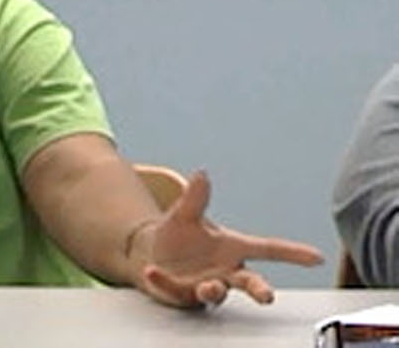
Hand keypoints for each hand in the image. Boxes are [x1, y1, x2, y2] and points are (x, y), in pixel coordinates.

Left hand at [133, 170, 324, 307]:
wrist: (152, 253)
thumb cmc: (179, 236)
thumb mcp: (184, 214)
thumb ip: (195, 198)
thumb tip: (201, 174)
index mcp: (233, 248)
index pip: (268, 249)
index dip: (293, 254)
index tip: (318, 258)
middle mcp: (225, 271)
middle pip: (248, 281)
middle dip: (258, 289)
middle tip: (267, 296)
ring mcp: (206, 285)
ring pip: (216, 291)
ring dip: (212, 289)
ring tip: (207, 286)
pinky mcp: (184, 294)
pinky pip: (176, 290)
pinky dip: (163, 282)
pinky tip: (152, 271)